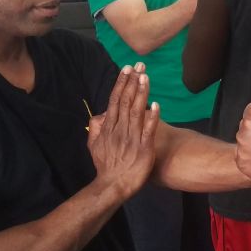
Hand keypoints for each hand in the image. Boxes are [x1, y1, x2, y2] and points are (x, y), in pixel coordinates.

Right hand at [87, 63, 159, 199]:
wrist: (113, 185)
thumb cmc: (106, 166)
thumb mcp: (94, 146)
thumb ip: (95, 128)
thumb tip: (97, 115)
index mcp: (109, 127)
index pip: (115, 100)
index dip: (121, 83)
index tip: (127, 68)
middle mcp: (120, 129)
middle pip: (125, 101)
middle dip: (132, 82)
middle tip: (139, 65)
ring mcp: (132, 138)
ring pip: (136, 111)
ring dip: (140, 94)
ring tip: (145, 77)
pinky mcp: (144, 148)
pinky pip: (148, 131)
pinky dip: (151, 118)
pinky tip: (156, 105)